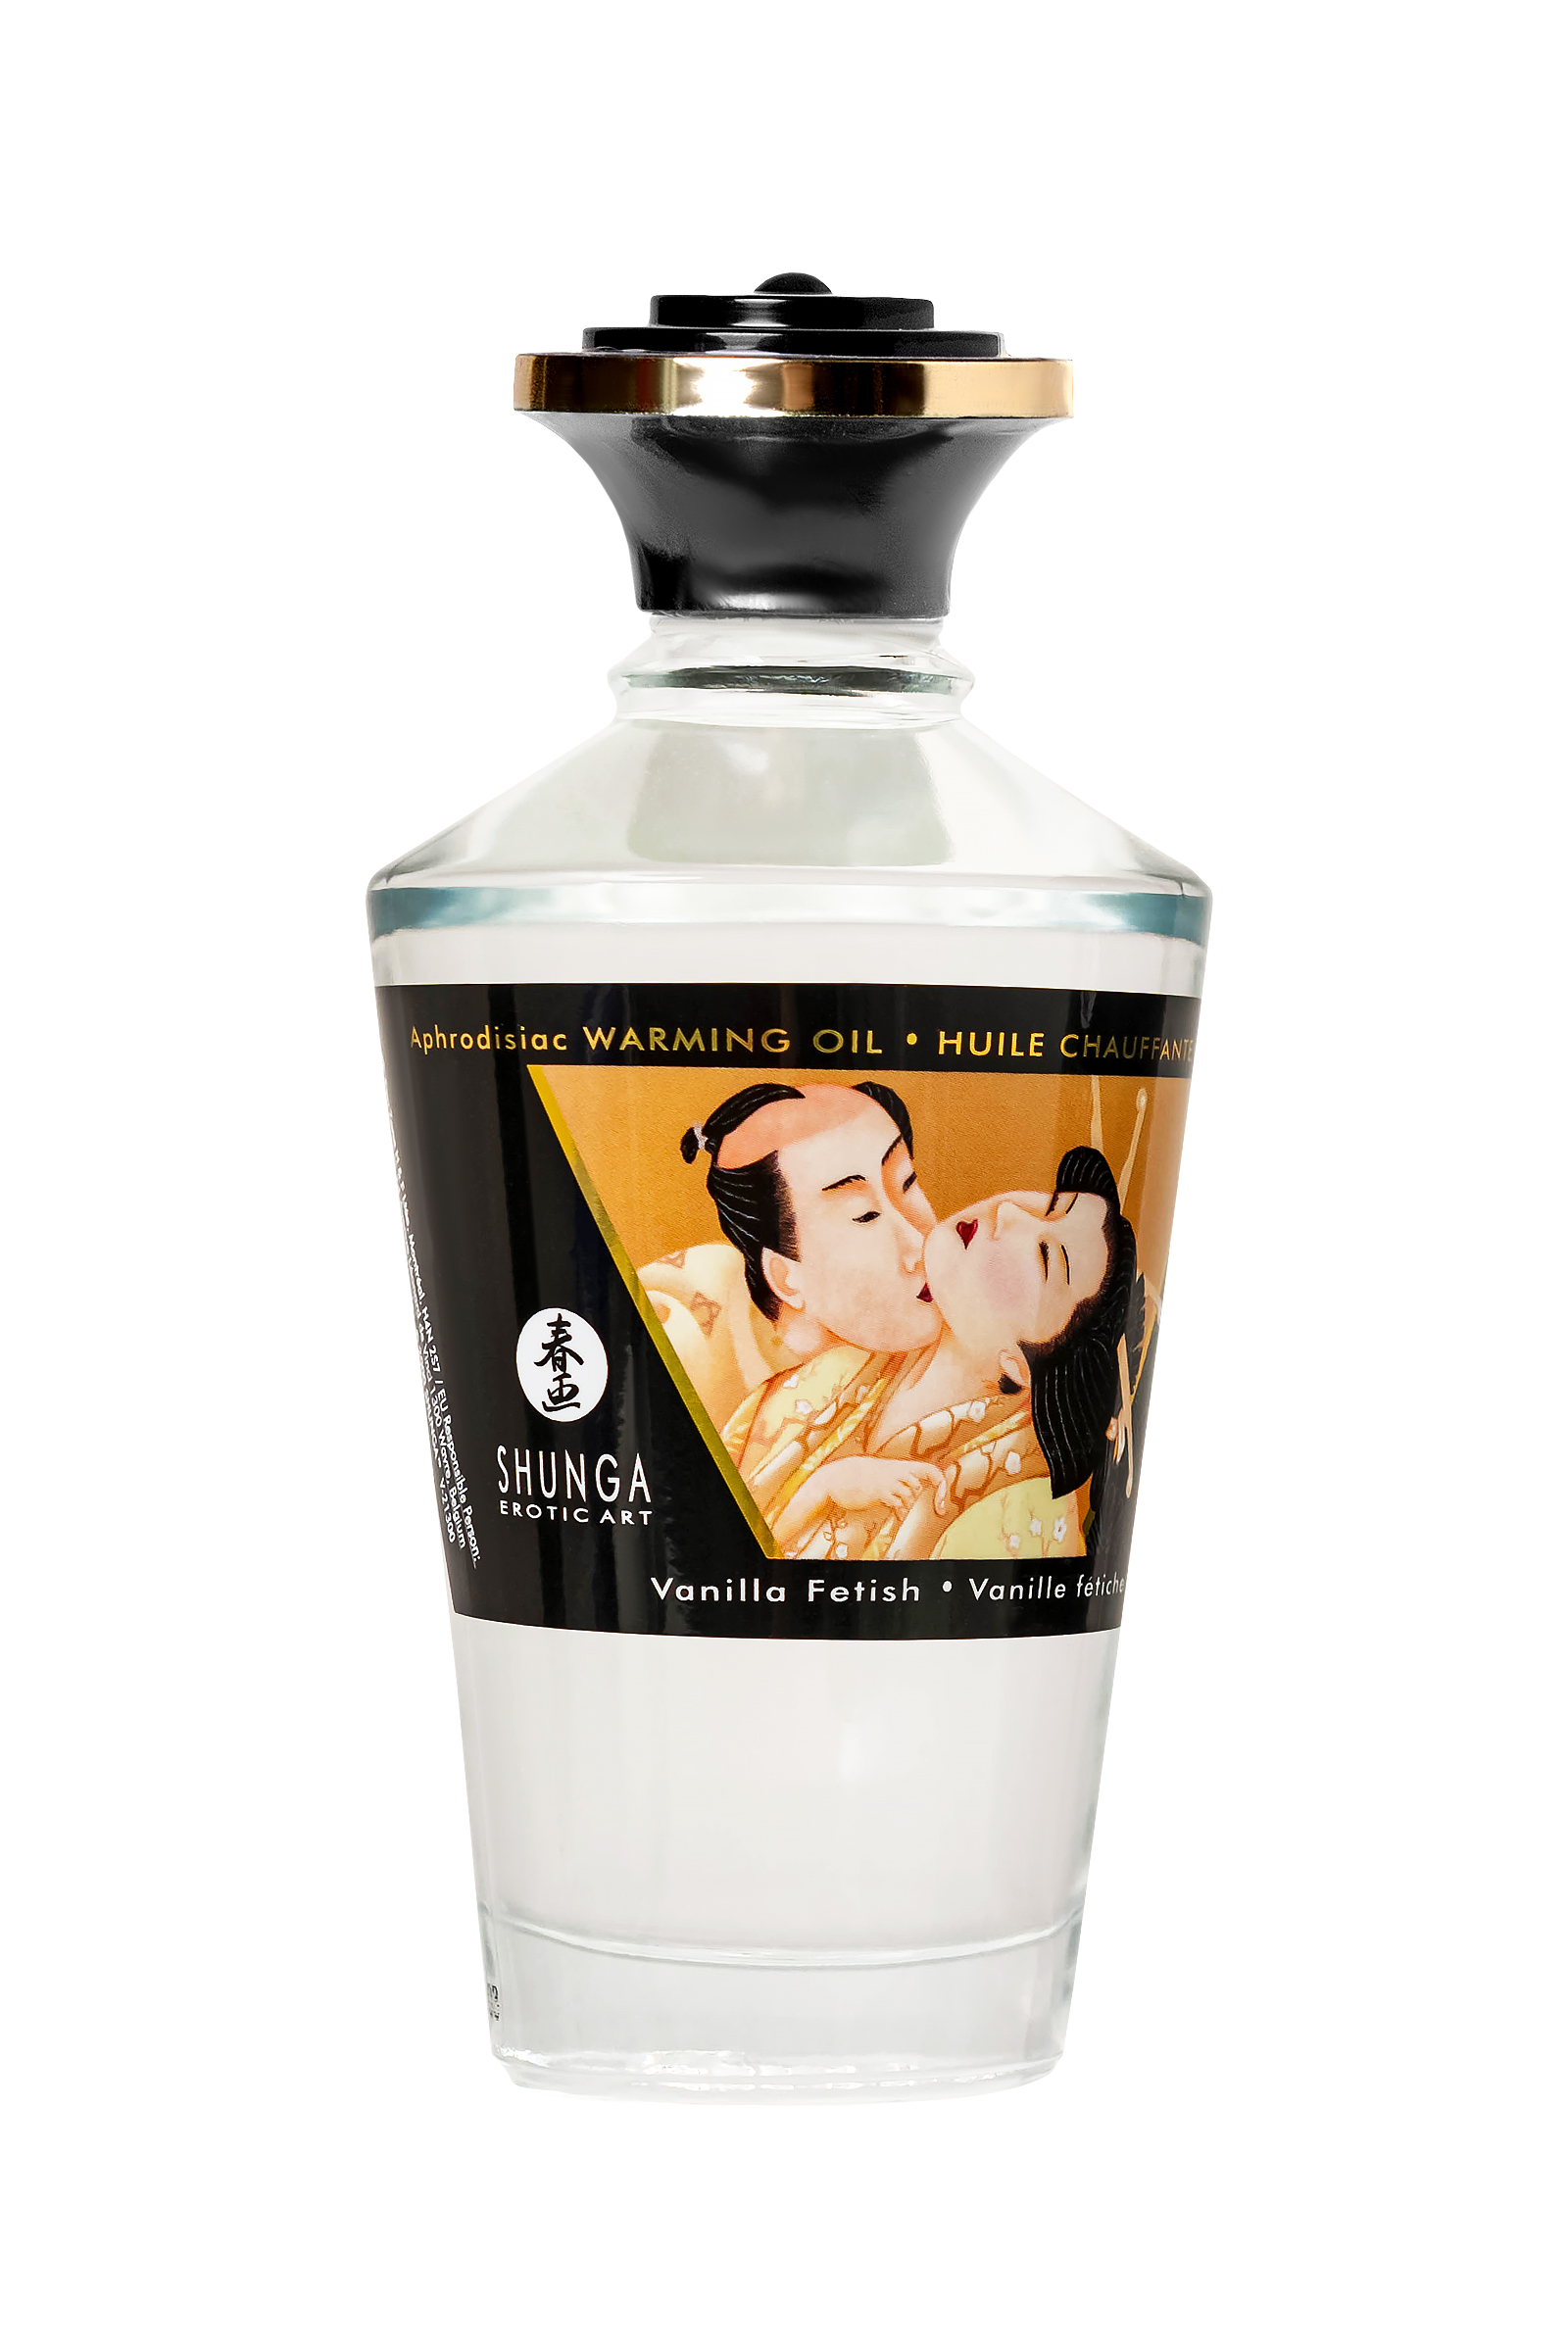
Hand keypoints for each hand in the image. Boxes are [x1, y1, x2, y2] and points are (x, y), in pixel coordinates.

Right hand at [818, 1455, 948, 1519]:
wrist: (835, 1477)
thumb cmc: (857, 1477)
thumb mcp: (881, 1474)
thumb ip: (897, 1479)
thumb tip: (913, 1491)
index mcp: (897, 1466)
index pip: (930, 1470)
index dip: (941, 1485)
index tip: (941, 1502)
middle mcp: (895, 1471)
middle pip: (919, 1485)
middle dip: (917, 1499)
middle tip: (912, 1508)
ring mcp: (887, 1480)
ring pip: (909, 1494)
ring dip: (906, 1505)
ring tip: (898, 1509)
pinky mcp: (879, 1491)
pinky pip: (897, 1503)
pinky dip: (899, 1510)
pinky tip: (896, 1513)